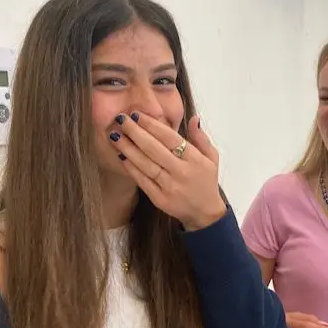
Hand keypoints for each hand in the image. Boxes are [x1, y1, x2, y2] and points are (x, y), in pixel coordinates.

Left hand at [110, 112, 225, 229]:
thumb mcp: (212, 158)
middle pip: (154, 149)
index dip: (152, 125)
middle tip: (121, 119)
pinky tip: (121, 156)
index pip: (171, 138)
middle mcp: (182, 172)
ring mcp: (170, 187)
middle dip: (135, 132)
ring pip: (145, 164)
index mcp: (195, 160)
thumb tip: (194, 118)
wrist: (205, 213)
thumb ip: (201, 138)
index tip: (138, 114)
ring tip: (115, 135)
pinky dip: (131, 168)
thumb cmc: (206, 181)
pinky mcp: (160, 200)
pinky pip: (142, 181)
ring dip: (128, 148)